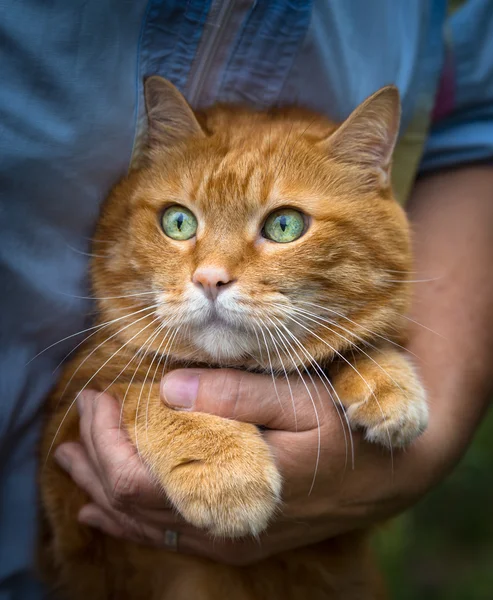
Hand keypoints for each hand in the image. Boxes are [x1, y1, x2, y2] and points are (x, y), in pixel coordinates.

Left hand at [55, 366, 445, 564]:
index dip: (105, 440)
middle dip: (94, 457)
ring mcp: (224, 539)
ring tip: (74, 459)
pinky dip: (128, 520)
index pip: (137, 481)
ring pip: (141, 525)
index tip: (96, 396)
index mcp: (228, 492)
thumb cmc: (343, 430)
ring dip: (102, 488)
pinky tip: (106, 509)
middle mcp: (218, 528)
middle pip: (129, 505)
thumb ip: (236, 395)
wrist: (388, 475)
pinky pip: (165, 537)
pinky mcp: (232, 538)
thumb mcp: (298, 401)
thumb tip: (169, 387)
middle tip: (81, 413)